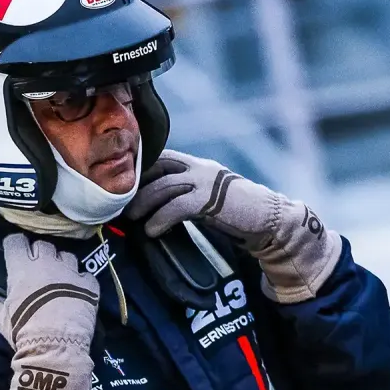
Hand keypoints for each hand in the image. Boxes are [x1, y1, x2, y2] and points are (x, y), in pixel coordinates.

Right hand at [0, 233, 101, 389]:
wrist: (56, 345)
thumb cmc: (24, 329)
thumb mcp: (3, 319)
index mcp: (22, 268)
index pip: (16, 242)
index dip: (16, 245)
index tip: (15, 251)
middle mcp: (47, 264)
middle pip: (43, 245)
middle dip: (40, 253)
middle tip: (38, 267)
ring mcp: (71, 272)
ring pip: (67, 256)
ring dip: (63, 263)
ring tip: (60, 278)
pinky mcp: (89, 284)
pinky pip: (87, 275)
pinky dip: (83, 281)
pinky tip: (79, 291)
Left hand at [126, 150, 340, 303]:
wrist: (269, 221)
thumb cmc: (238, 214)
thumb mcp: (210, 197)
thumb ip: (187, 194)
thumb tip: (157, 204)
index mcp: (198, 165)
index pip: (161, 158)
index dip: (139, 169)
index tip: (122, 186)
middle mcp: (200, 168)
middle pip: (156, 169)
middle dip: (135, 186)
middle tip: (119, 205)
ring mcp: (206, 182)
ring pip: (162, 187)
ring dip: (143, 205)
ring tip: (132, 220)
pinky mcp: (211, 200)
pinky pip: (176, 207)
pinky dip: (160, 220)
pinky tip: (153, 232)